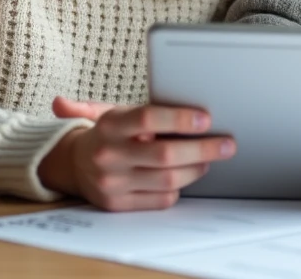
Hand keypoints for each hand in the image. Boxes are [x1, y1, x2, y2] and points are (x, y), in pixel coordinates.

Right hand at [38, 101, 235, 211]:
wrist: (73, 165)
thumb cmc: (107, 133)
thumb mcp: (110, 110)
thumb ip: (131, 104)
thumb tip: (111, 96)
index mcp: (110, 125)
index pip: (148, 118)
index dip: (180, 118)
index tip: (206, 118)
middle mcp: (109, 155)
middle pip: (165, 155)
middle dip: (203, 149)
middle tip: (227, 144)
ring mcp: (113, 183)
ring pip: (167, 180)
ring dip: (196, 169)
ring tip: (209, 158)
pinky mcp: (118, 204)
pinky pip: (159, 200)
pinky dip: (178, 188)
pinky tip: (186, 175)